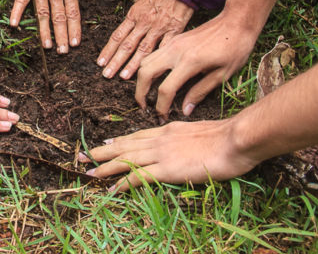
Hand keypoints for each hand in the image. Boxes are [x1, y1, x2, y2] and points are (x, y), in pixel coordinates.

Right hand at [10, 0, 107, 52]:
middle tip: (63, 52)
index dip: (75, 29)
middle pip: (58, 18)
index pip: (73, 12)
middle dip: (61, 36)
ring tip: (47, 46)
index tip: (76, 43)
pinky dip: (17, 12)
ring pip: (42, 14)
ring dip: (44, 31)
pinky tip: (14, 25)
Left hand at [81, 120, 257, 190]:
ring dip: (105, 166)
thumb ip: (187, 138)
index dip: (120, 140)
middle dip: (102, 151)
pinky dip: (123, 183)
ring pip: (125, 159)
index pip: (138, 135)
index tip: (106, 142)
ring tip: (89, 172)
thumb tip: (183, 145)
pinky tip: (112, 189)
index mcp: (168, 129)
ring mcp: (161, 154)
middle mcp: (160, 139)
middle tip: (84, 155)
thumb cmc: (226, 137)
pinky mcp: (167, 169)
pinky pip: (138, 177)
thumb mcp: (201, 132)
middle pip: (125, 145)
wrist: (234, 139)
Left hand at [97, 0, 192, 79]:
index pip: (118, 35)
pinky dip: (158, 60)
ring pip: (144, 50)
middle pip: (127, 46)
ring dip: (133, 65)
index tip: (100, 62)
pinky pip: (164, 48)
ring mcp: (159, 29)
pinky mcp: (174, 31)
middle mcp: (144, 23)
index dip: (108, 50)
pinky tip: (153, 71)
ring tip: (123, 77)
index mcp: (135, 14)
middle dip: (116, 62)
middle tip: (106, 75)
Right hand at [136, 11, 258, 117]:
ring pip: (145, 61)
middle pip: (145, 73)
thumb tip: (185, 110)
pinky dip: (148, 68)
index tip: (162, 116)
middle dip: (140, 92)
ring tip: (147, 93)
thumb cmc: (235, 48)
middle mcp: (176, 51)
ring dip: (141, 79)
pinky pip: (153, 54)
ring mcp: (172, 43)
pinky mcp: (174, 39)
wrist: (236, 21)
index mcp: (190, 62)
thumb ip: (200, 92)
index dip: (161, 107)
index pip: (166, 89)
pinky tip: (156, 77)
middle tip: (144, 107)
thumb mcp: (222, 74)